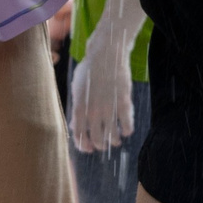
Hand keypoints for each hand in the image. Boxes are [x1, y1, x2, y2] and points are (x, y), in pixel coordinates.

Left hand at [69, 38, 136, 153]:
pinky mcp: (124, 103)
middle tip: (103, 144)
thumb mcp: (77, 89)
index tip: (89, 148)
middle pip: (96, 140)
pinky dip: (127, 131)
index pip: (79, 136)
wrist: (106, 54)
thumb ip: (76, 109)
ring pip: (112, 136)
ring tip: (115, 140)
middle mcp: (93, 112)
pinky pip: (127, 125)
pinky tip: (126, 130)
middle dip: (100, 145)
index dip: (84, 146)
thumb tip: (76, 126)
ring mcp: (109, 108)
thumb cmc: (89, 70)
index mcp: (79, 108)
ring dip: (114, 141)